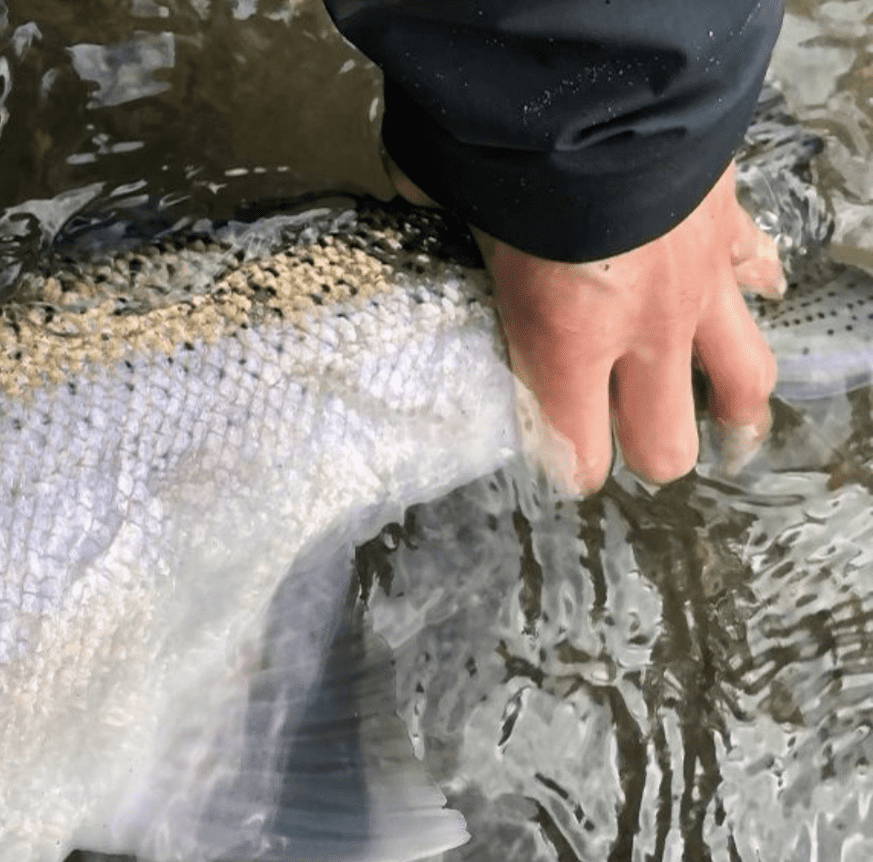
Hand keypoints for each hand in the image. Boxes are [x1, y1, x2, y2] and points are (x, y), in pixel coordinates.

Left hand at [387, 159, 785, 493]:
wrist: (604, 89)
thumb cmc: (515, 156)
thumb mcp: (453, 198)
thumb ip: (431, 213)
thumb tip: (409, 196)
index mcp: (564, 344)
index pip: (578, 454)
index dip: (570, 467)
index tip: (560, 461)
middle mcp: (640, 334)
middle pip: (665, 443)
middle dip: (644, 450)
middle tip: (625, 436)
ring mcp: (697, 289)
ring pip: (740, 383)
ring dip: (728, 408)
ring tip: (717, 419)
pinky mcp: (730, 233)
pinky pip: (756, 277)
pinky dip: (748, 289)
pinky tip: (737, 294)